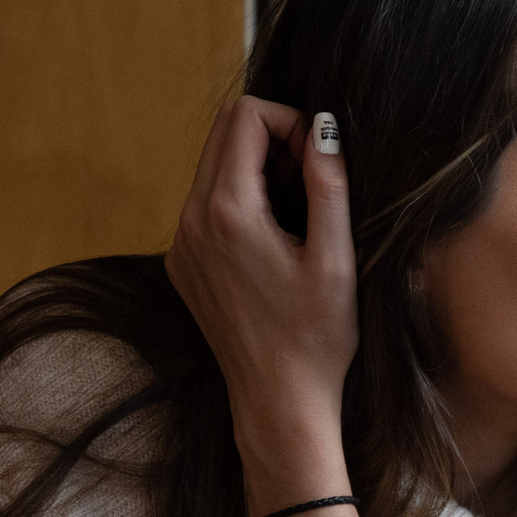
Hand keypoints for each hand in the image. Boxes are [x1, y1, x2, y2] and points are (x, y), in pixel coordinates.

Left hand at [164, 95, 358, 481]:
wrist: (277, 400)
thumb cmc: (314, 339)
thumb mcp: (335, 259)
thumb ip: (328, 185)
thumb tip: (325, 127)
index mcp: (227, 212)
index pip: (246, 115)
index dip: (291, 122)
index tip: (320, 161)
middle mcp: (191, 220)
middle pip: (224, 132)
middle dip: (273, 138)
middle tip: (312, 182)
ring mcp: (180, 241)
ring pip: (213, 165)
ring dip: (258, 169)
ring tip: (297, 215)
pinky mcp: (182, 261)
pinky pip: (206, 202)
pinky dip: (241, 200)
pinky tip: (274, 241)